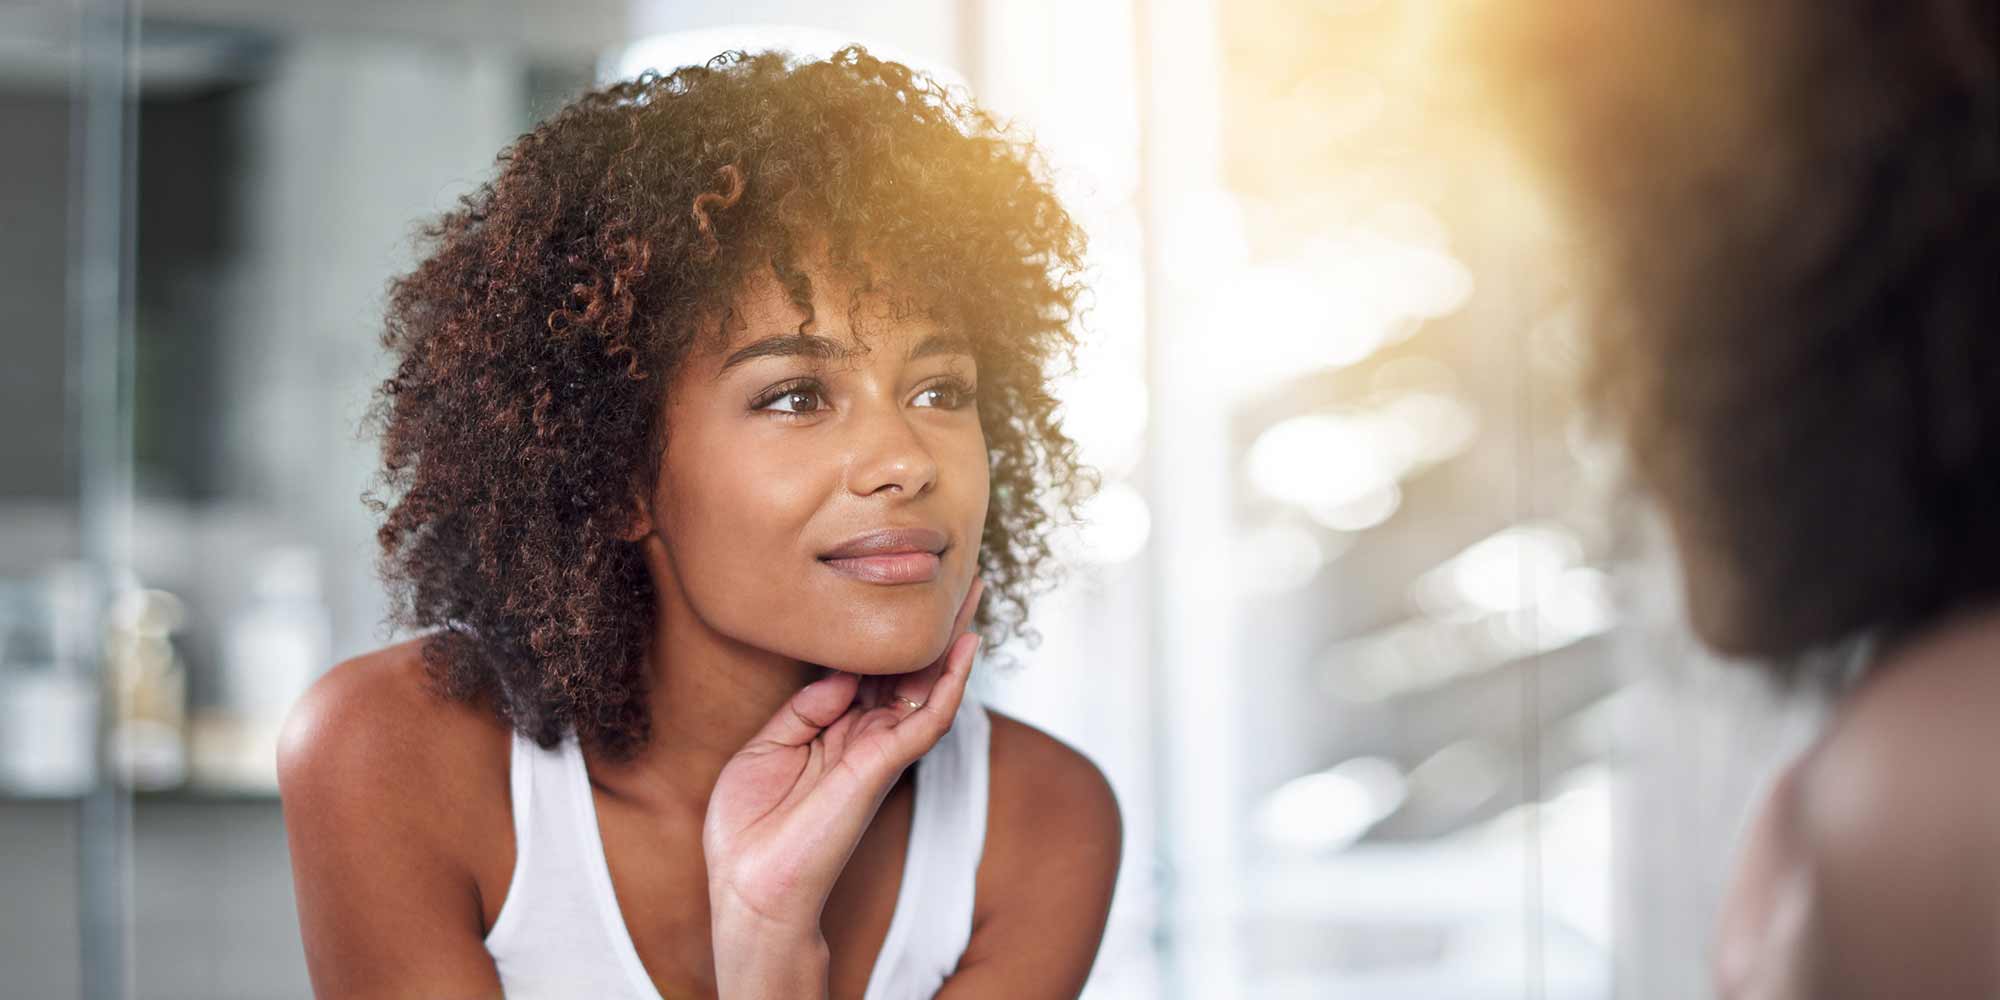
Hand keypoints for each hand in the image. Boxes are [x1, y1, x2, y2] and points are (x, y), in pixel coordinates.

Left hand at [703, 579, 984, 991]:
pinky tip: (965, 647)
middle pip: (908, 671)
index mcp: (833, 732)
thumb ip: (805, 709)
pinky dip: (950, 683)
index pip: (870, 672)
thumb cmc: (749, 829)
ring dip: (952, 641)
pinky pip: (926, 719)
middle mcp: (863, 739)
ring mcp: (877, 752)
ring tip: (973, 594)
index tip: (896, 587)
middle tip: (958, 578)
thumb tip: (842, 673)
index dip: (885, 632)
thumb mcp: (764, 750)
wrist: (748, 887)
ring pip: (928, 688)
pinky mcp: (882, 767)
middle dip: (932, 627)